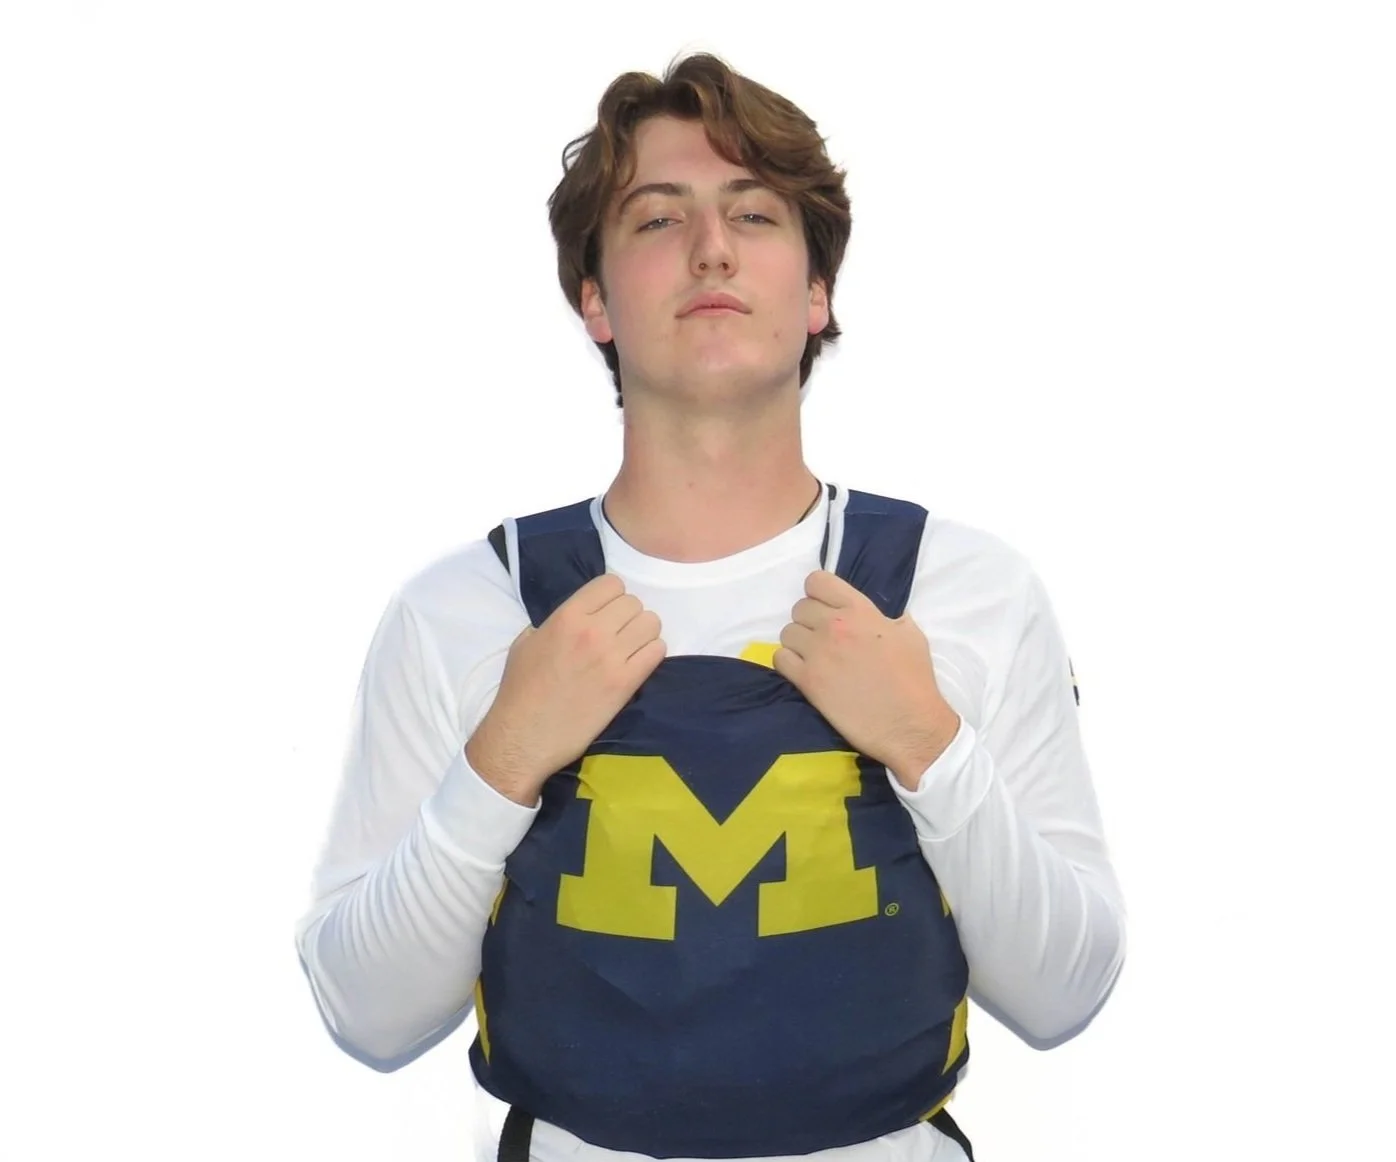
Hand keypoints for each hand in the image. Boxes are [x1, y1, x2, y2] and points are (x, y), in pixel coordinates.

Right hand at [466, 573, 665, 804]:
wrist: (523, 736)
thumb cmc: (519, 691)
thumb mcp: (526, 643)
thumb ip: (553, 622)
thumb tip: (576, 617)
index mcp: (566, 616)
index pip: (612, 583)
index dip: (613, 597)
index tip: (608, 613)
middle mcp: (592, 630)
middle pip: (634, 602)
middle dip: (629, 616)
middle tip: (619, 635)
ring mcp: (611, 656)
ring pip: (651, 623)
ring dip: (644, 634)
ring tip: (631, 649)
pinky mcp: (625, 683)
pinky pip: (657, 651)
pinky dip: (652, 654)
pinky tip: (638, 665)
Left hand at [772, 570, 960, 787]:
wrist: (909, 723)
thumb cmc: (914, 679)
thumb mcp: (910, 634)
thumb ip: (887, 618)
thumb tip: (879, 616)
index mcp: (859, 610)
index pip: (817, 581)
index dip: (818, 592)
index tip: (825, 606)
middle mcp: (834, 626)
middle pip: (799, 608)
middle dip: (809, 620)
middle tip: (823, 638)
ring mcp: (817, 653)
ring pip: (787, 632)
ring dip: (797, 643)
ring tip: (814, 657)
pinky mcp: (807, 681)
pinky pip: (780, 659)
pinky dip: (788, 664)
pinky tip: (804, 672)